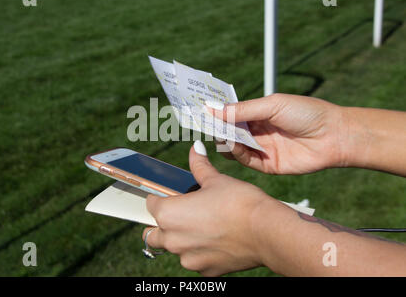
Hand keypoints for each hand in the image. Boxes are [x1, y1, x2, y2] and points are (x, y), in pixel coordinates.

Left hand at [142, 141, 276, 276]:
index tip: (172, 196)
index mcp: (169, 214)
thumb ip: (200, 166)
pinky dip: (201, 252)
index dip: (161, 197)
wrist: (267, 231)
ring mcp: (188, 258)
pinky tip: (217, 241)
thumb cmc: (239, 202)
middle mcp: (173, 239)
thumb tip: (195, 148)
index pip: (151, 204)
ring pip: (174, 249)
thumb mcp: (216, 180)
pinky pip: (195, 261)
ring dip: (181, 240)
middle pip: (154, 233)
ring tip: (204, 227)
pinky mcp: (205, 271)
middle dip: (163, 224)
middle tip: (183, 214)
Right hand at [208, 93, 347, 174]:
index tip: (199, 109)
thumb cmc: (306, 113)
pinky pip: (246, 161)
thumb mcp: (272, 105)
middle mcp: (258, 131)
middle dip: (217, 128)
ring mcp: (262, 148)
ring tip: (221, 135)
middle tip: (203, 124)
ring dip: (226, 141)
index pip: (232, 113)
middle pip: (230, 131)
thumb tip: (213, 109)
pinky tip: (234, 145)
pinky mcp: (267, 165)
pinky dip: (237, 153)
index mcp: (259, 113)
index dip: (217, 112)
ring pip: (234, 147)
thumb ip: (242, 109)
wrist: (334, 136)